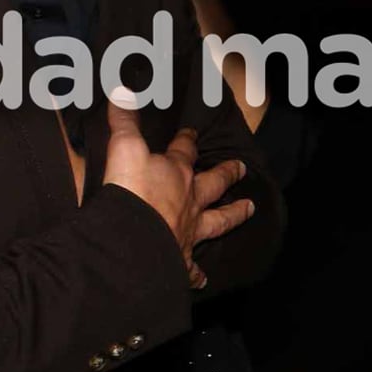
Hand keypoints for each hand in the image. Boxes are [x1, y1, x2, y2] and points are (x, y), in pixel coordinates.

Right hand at [103, 91, 252, 287]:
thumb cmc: (130, 192)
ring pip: (218, 222)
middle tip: (242, 169)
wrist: (132, 241)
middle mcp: (190, 202)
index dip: (187, 140)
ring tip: (249, 211)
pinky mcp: (181, 261)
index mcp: (176, 174)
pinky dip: (197, 274)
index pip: (185, 151)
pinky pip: (192, 269)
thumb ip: (123, 122)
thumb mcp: (124, 149)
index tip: (192, 133)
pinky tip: (203, 280)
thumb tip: (122, 91)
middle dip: (227, 174)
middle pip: (215, 184)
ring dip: (233, 216)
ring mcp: (190, 232)